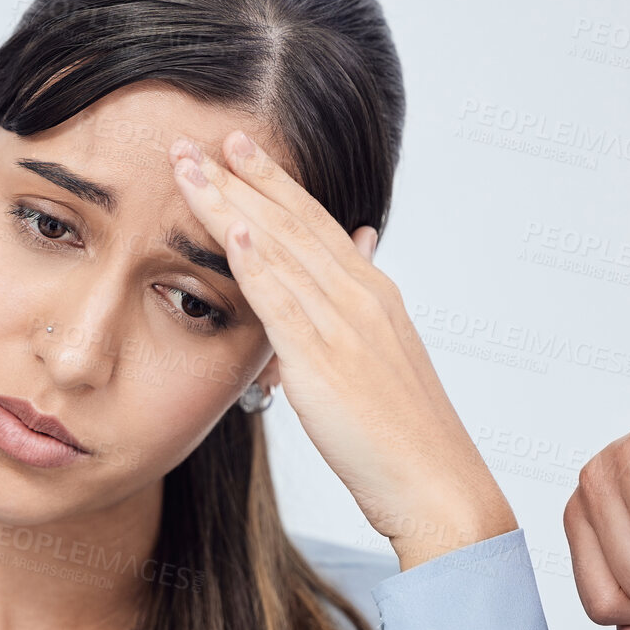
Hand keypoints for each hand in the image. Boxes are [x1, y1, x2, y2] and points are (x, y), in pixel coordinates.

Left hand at [169, 132, 515, 569]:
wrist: (439, 488)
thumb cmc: (405, 439)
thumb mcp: (380, 365)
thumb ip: (358, 316)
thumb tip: (350, 271)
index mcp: (375, 296)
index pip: (314, 225)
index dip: (273, 183)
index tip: (237, 151)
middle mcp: (363, 298)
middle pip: (292, 223)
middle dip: (242, 177)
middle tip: (195, 141)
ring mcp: (346, 327)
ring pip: (280, 250)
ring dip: (231, 203)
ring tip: (190, 166)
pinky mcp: (327, 363)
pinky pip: (285, 302)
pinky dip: (257, 262)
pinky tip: (231, 229)